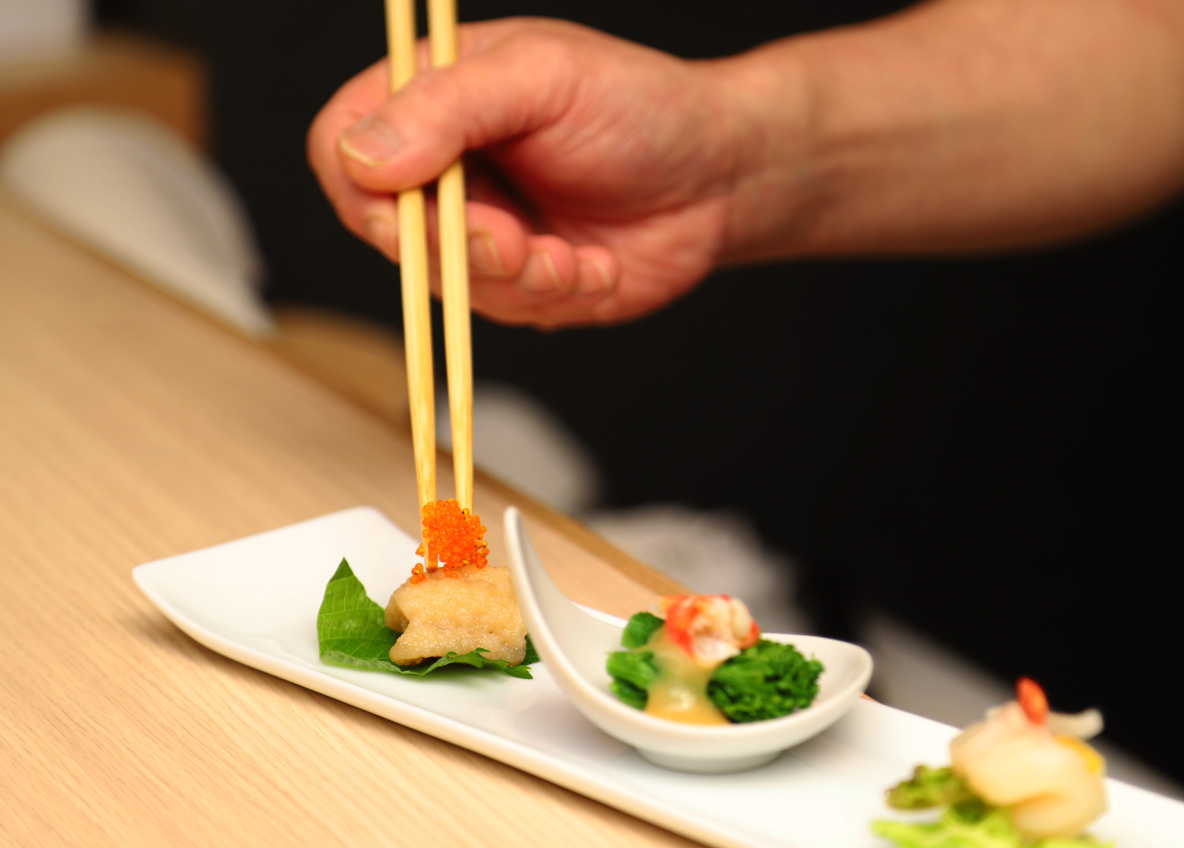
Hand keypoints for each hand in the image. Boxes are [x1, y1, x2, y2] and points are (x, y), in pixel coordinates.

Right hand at [308, 18, 744, 327]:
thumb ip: (450, 106)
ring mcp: (478, 233)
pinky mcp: (519, 286)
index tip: (411, 198)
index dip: (361, 185)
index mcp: (433, 101)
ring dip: (514, 276)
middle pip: (387, 228)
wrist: (720, 177)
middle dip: (457, 244)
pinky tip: (596, 265)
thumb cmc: (639, 107)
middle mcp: (445, 171)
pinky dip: (554, 295)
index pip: (342, 145)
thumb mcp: (542, 78)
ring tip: (572, 253)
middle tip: (512, 238)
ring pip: (445, 282)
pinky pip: (502, 312)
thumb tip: (363, 156)